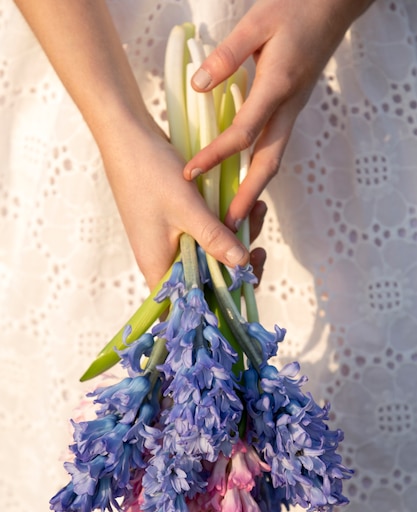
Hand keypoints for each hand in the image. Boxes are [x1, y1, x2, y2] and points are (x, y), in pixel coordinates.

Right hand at [99, 116, 265, 288]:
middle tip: (259, 246)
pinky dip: (224, 225)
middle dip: (236, 264)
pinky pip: (204, 235)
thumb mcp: (187, 208)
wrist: (127, 137)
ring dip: (234, 239)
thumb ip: (214, 238)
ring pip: (209, 254)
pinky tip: (244, 206)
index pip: (190, 305)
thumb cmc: (149, 173)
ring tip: (258, 211)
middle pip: (205, 280)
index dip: (219, 303)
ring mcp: (168, 243)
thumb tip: (242, 264)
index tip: (247, 284)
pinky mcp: (175, 226)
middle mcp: (162, 261)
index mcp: (158, 268)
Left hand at [184, 0, 373, 229]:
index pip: (243, 133)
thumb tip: (199, 85)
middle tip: (229, 224)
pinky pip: (274, 148)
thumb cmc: (296, 10)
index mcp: (278, 88)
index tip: (190, 173)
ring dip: (256, 189)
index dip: (215, 156)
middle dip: (248, 196)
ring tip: (236, 213)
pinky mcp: (290, 112)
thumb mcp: (258, 23)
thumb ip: (228, 56)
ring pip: (274, 160)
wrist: (334, 6)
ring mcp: (292, 113)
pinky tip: (243, 180)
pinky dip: (259, 170)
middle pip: (269, 163)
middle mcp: (288, 109)